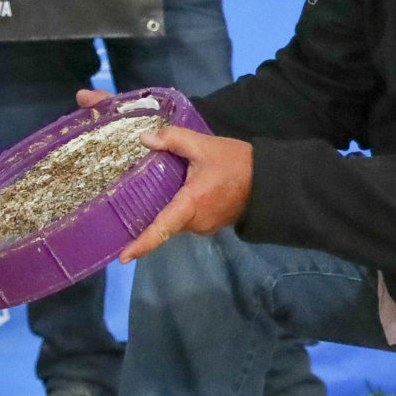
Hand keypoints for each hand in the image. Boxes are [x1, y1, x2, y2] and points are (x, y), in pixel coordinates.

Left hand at [117, 126, 253, 261]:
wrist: (272, 179)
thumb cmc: (238, 163)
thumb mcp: (204, 145)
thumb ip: (173, 139)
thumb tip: (144, 138)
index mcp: (191, 205)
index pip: (162, 228)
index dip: (142, 244)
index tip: (123, 257)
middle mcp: (196, 222)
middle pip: (165, 222)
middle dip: (151, 212)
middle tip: (133, 195)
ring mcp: (206, 226)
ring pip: (178, 220)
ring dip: (170, 207)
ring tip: (161, 187)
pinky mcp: (214, 225)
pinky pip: (190, 218)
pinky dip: (182, 208)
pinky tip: (181, 191)